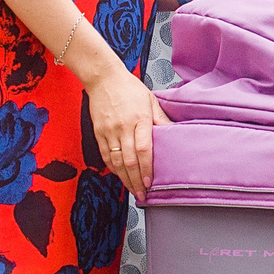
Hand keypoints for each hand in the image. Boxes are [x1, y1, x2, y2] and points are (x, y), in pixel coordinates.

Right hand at [85, 64, 168, 197]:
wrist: (103, 78)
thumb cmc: (130, 88)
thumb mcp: (151, 100)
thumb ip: (161, 119)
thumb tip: (175, 133)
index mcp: (140, 119)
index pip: (144, 149)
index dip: (146, 168)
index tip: (150, 182)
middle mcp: (123, 127)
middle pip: (129, 160)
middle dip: (136, 180)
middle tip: (143, 195)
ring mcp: (109, 131)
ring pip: (116, 161)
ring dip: (125, 179)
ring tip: (133, 191)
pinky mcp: (98, 132)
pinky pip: (105, 155)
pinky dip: (113, 168)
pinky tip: (120, 177)